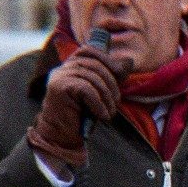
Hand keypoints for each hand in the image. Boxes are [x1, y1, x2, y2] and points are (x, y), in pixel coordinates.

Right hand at [26, 45, 132, 168]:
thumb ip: (110, 76)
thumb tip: (129, 61)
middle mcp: (63, 68)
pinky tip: (102, 116)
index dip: (107, 59)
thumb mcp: (99, 92)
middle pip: (94, 65)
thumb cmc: (82, 114)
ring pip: (92, 78)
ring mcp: (59, 76)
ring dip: (107, 97)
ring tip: (110, 112)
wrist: (62, 136)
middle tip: (116, 102)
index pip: (89, 50)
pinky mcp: (59, 88)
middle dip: (111, 84)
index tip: (120, 74)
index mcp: (71, 64)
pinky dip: (99, 104)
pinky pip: (87, 90)